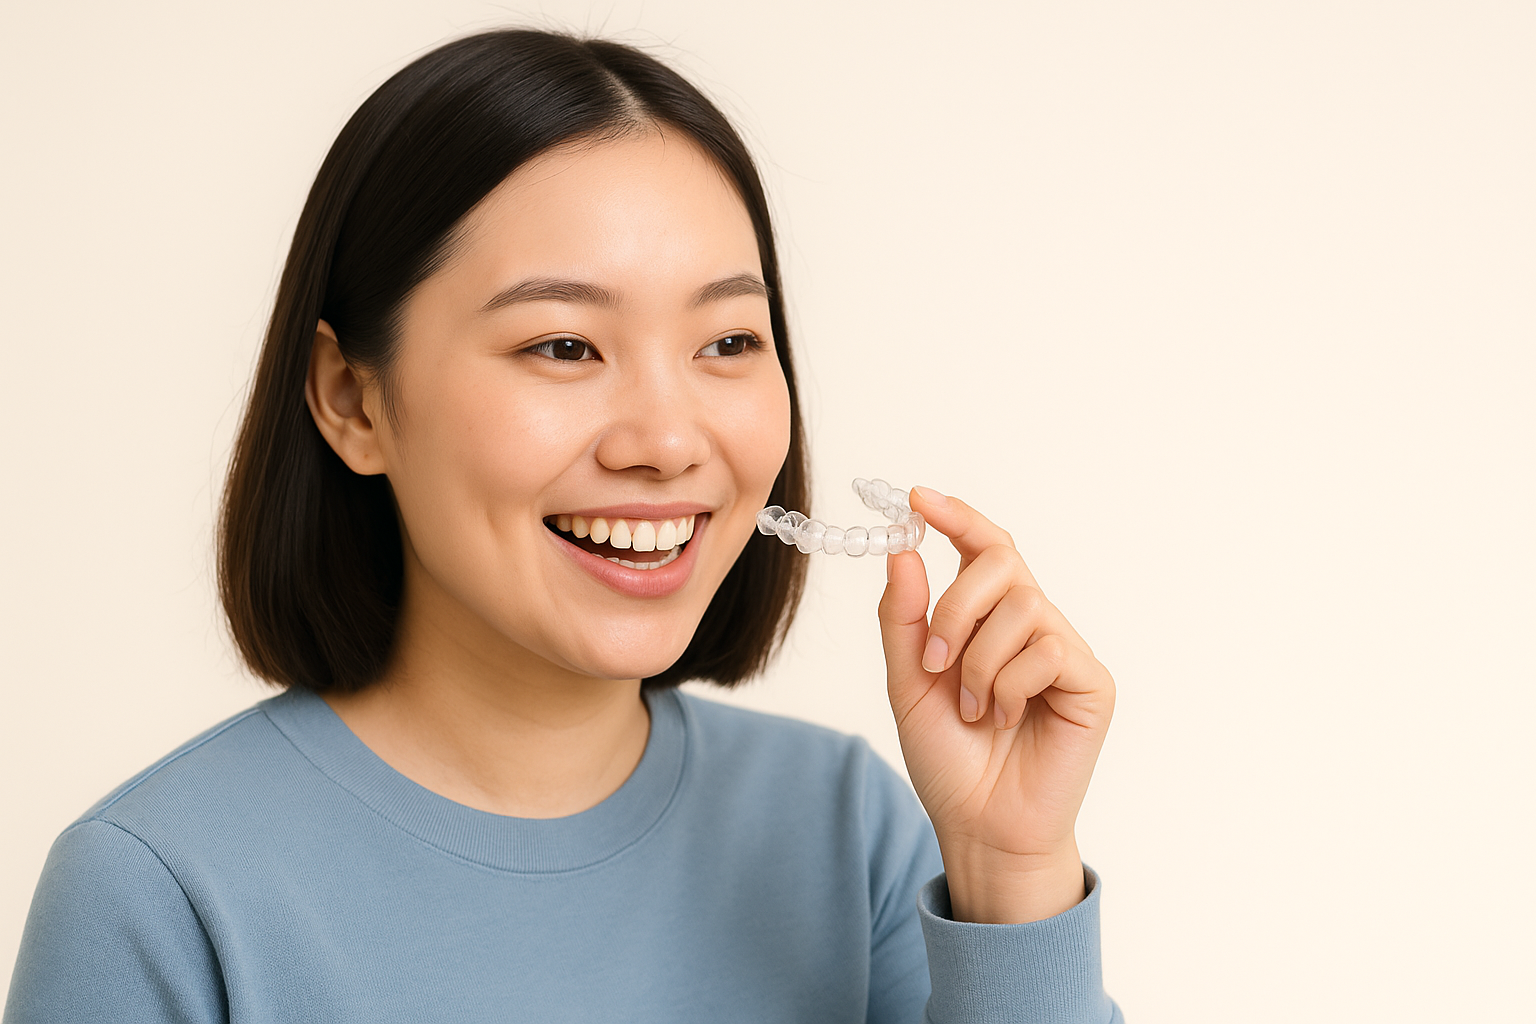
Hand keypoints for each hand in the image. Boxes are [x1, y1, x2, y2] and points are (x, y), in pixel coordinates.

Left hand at [878, 486, 1114, 923]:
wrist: (978, 825)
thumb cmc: (949, 759)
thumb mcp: (907, 681)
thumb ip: (904, 617)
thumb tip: (903, 551)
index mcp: (990, 619)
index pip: (985, 546)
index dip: (957, 517)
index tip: (916, 499)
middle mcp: (1033, 624)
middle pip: (1001, 561)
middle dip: (954, 606)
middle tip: (934, 660)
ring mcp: (1065, 651)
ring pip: (1021, 606)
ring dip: (978, 660)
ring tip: (976, 708)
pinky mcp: (1092, 682)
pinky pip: (1046, 649)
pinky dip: (1010, 684)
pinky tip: (1007, 719)